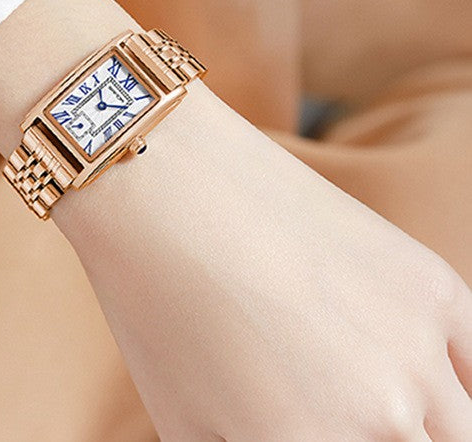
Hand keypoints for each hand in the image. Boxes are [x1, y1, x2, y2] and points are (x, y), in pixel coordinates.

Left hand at [53, 81, 471, 441]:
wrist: (173, 186)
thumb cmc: (160, 308)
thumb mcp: (186, 424)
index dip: (321, 439)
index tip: (314, 424)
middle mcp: (381, 415)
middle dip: (372, 433)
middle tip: (331, 407)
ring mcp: (416, 346)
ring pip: (457, 427)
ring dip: (421, 423)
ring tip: (362, 388)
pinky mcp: (435, 286)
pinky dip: (447, 381)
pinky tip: (409, 371)